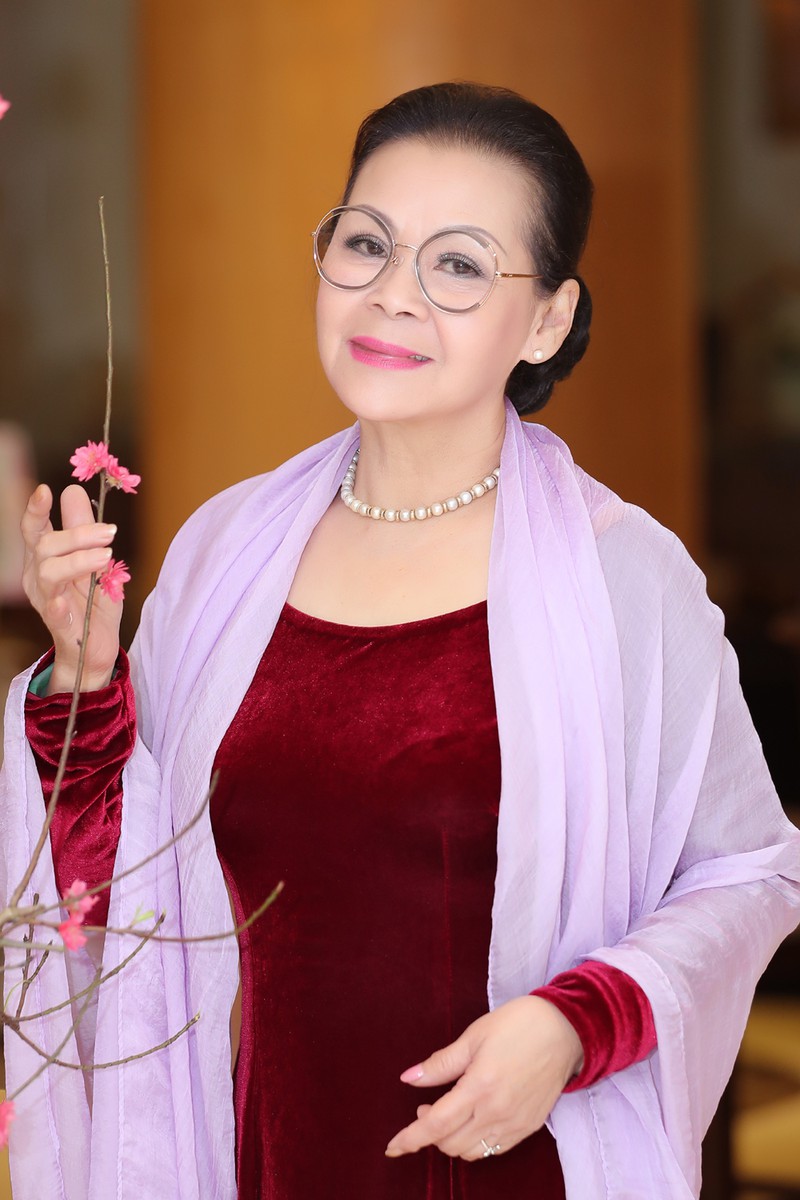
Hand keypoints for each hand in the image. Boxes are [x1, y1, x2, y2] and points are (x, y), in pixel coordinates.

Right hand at [21, 483, 121, 692]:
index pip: (33, 529)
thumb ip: (84, 529)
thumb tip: (73, 490)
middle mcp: (39, 576)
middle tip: (110, 532)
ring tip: (105, 557)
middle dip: (78, 533)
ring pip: (50, 572)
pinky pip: (53, 613)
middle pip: (46, 546)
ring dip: (78, 560)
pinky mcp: (60, 625)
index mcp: (45, 558)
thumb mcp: (94, 559)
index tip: (46, 490)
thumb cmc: (92, 601)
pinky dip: (58, 605)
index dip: (35, 510)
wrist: (95, 647)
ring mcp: (46, 601)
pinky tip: (66, 600)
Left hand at [385, 995, 582, 1161]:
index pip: (436, 1125)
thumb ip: (441, 1063)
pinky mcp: (529, 1127)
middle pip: (450, 1143)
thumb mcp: (474, 1036)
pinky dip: (475, 1143)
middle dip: (430, 1132)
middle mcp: (496, 1112)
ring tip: (450, 1112)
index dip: (410, 1139)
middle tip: (426, 1107)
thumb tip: (409, 1078)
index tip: (392, 1147)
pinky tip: (473, 1121)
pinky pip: (494, 1150)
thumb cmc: (518, 1025)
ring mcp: (514, 1124)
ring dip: (452, 1140)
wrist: (565, 1030)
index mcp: (479, 1087)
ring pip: (471, 1152)